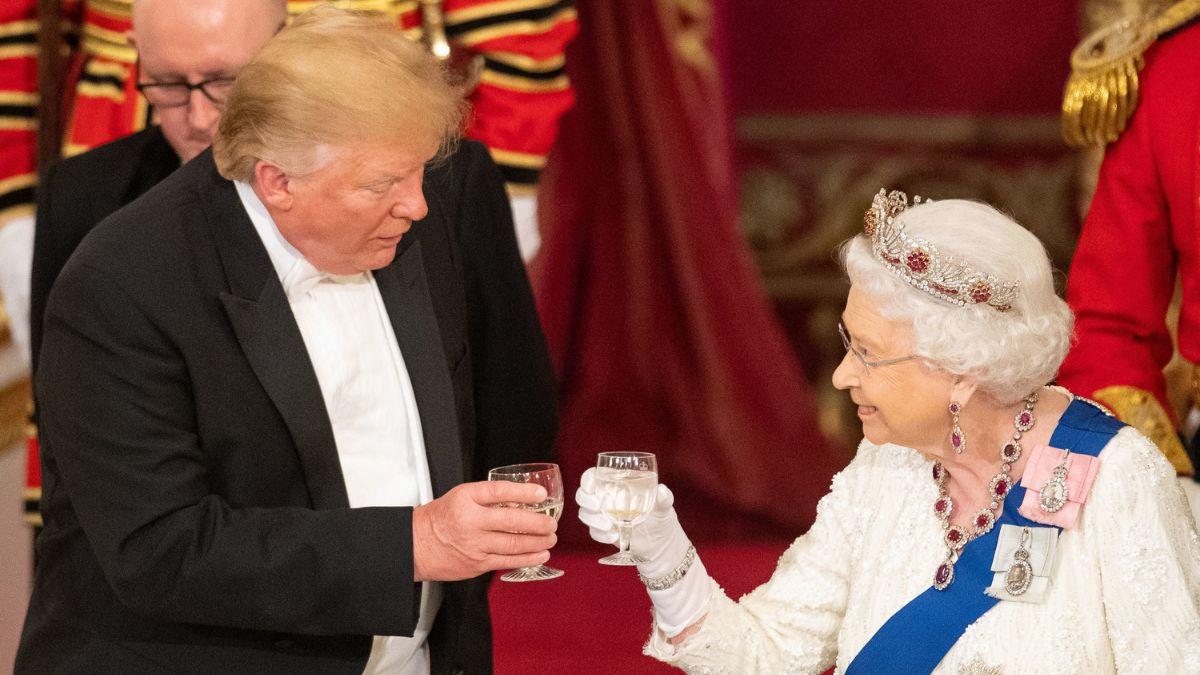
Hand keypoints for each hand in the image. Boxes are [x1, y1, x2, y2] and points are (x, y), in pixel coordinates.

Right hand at [412, 481, 557, 581]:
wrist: (417, 545)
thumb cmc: (441, 518)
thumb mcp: (461, 496)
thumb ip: (489, 496)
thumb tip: (522, 497)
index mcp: (466, 499)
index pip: (498, 492)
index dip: (523, 492)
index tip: (541, 495)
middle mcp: (470, 522)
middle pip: (511, 521)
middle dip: (538, 523)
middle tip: (552, 523)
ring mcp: (475, 545)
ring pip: (513, 544)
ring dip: (538, 541)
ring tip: (551, 538)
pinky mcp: (477, 564)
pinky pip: (507, 561)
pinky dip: (528, 558)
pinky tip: (540, 554)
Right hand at [575, 467, 686, 574]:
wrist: (660, 545)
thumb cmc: (661, 517)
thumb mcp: (664, 507)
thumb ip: (664, 498)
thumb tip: (662, 491)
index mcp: (617, 484)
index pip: (594, 476)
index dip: (588, 479)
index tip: (590, 486)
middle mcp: (606, 497)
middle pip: (583, 494)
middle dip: (587, 500)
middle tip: (598, 506)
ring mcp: (603, 515)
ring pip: (585, 513)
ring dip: (593, 519)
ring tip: (609, 526)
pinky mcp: (603, 531)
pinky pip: (593, 532)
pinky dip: (600, 534)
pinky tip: (613, 536)